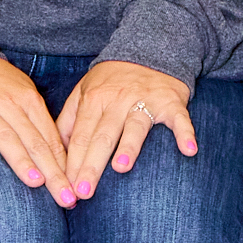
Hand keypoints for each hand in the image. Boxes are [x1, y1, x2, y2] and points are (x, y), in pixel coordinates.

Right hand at [0, 57, 74, 201]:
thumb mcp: (21, 94)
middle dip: (51, 171)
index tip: (75, 189)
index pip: (50, 137)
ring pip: (4, 136)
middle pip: (34, 141)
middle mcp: (7, 104)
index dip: (64, 165)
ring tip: (35, 183)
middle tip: (65, 198)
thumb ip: (37, 123)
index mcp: (28, 100)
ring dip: (20, 160)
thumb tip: (59, 156)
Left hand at [54, 58, 199, 198]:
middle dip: (92, 164)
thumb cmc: (112, 81)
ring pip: (137, 125)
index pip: (80, 135)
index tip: (64, 186)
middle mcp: (118, 100)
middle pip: (103, 135)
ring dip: (130, 145)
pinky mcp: (172, 102)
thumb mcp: (84, 92)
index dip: (72, 162)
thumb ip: (69, 120)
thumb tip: (53, 152)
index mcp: (94, 99)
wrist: (149, 51)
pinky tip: (189, 150)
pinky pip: (180, 119)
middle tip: (84, 191)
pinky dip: (185, 133)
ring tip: (122, 167)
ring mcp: (146, 100)